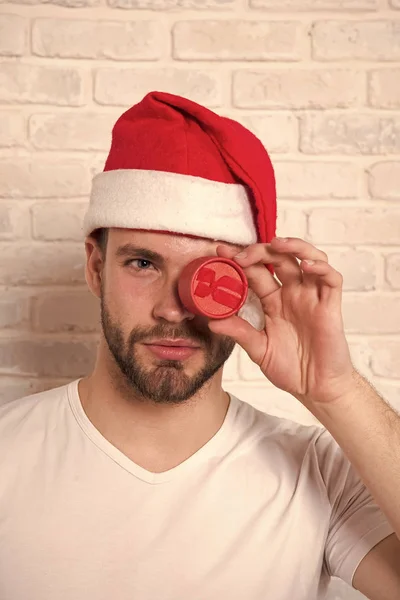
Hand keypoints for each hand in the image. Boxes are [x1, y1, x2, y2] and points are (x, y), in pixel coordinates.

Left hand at [208, 237, 356, 407]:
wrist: (316, 388)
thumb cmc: (290, 368)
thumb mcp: (258, 349)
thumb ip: (239, 333)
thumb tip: (212, 322)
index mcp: (273, 301)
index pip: (255, 271)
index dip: (239, 260)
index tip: (220, 252)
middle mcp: (292, 294)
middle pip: (278, 258)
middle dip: (259, 251)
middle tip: (240, 255)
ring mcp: (312, 297)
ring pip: (307, 258)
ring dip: (293, 246)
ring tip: (276, 244)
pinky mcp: (330, 305)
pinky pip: (331, 279)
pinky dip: (321, 267)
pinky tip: (307, 266)